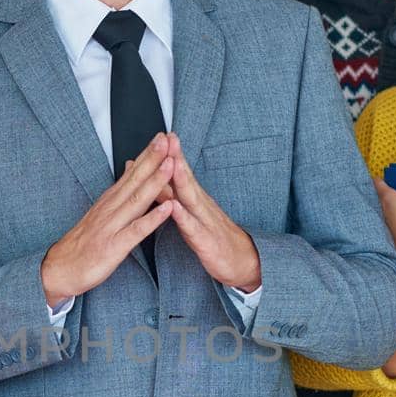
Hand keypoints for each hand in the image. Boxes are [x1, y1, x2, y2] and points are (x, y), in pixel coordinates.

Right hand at [40, 134, 174, 303]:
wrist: (60, 269)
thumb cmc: (84, 243)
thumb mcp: (101, 213)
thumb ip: (118, 192)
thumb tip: (130, 168)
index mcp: (109, 201)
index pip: (131, 172)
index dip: (147, 154)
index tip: (162, 136)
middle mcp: (110, 208)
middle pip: (135, 180)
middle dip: (153, 159)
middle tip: (168, 139)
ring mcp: (112, 226)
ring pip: (137, 200)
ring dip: (155, 181)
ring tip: (171, 164)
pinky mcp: (114, 247)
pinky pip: (136, 231)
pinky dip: (152, 219)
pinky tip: (167, 209)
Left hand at [165, 134, 260, 289]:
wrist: (242, 262)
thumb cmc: (212, 237)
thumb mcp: (190, 214)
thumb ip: (172, 197)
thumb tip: (153, 180)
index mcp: (195, 200)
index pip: (182, 173)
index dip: (172, 153)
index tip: (161, 134)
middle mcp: (201, 206)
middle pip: (187, 178)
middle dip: (177, 157)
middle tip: (168, 138)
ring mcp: (206, 222)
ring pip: (191, 198)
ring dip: (182, 179)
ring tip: (172, 162)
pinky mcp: (207, 242)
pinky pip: (193, 228)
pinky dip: (184, 217)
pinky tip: (175, 208)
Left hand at [372, 150, 395, 291]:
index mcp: (387, 199)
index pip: (374, 183)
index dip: (373, 177)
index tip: (368, 172)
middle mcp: (377, 212)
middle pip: (369, 198)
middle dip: (368, 192)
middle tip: (364, 185)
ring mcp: (377, 228)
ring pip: (370, 213)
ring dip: (370, 208)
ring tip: (367, 203)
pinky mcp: (380, 241)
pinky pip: (373, 227)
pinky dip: (373, 224)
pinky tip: (377, 226)